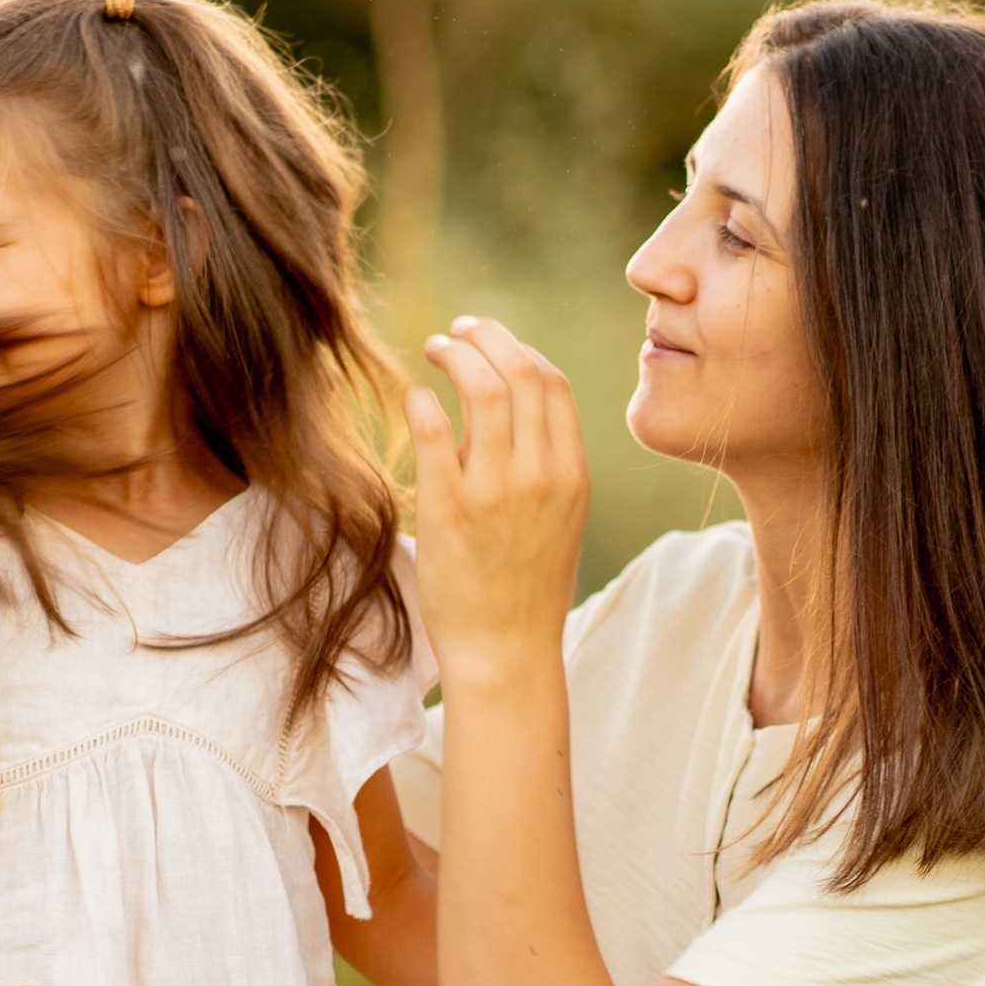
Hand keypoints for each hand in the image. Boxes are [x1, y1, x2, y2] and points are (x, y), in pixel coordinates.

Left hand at [406, 316, 590, 678]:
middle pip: (518, 370)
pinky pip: (433, 427)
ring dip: (453, 354)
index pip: (552, 382)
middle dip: (485, 336)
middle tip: (456, 333)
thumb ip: (547, 465)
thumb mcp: (559, 520)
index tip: (490, 343)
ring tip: (433, 350)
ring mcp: (495, 490)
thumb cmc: (526, 589)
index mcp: (571, 474)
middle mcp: (539, 474)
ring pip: (481, 386)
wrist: (506, 652)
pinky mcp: (449, 508)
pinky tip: (414, 398)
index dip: (519, 349)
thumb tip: (514, 407)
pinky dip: (421, 399)